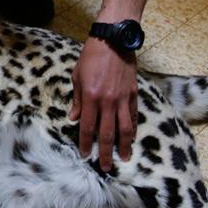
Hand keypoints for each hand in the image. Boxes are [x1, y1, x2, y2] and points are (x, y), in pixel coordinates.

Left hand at [69, 38, 137, 171]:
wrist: (113, 40)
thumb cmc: (91, 57)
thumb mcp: (77, 78)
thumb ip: (77, 100)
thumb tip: (74, 119)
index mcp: (91, 98)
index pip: (87, 128)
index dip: (85, 143)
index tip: (85, 155)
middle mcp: (107, 101)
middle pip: (107, 133)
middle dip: (106, 152)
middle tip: (106, 167)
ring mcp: (123, 98)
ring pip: (124, 128)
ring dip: (124, 146)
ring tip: (124, 158)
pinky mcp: (134, 93)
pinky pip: (133, 116)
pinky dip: (133, 129)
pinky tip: (132, 138)